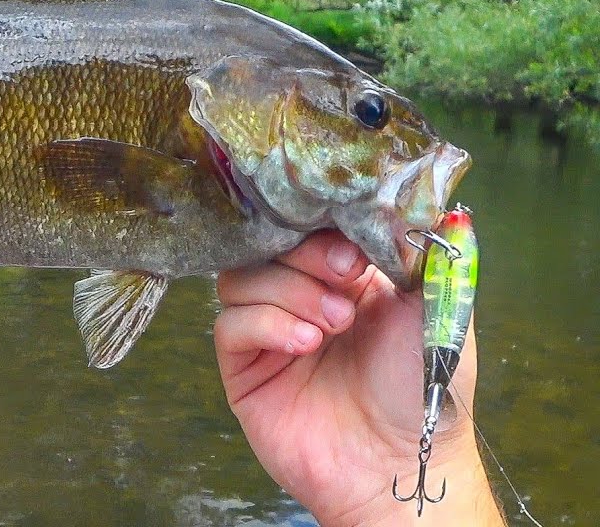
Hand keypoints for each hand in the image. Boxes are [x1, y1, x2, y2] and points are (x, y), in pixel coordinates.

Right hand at [215, 231, 504, 525]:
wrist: (400, 462)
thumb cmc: (422, 389)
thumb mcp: (433, 307)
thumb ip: (419, 252)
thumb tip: (416, 201)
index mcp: (345, 277)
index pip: (309, 225)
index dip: (323, 227)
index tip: (354, 250)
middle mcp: (301, 296)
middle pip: (269, 244)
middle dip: (309, 257)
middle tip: (348, 282)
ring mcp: (269, 331)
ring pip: (242, 277)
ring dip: (289, 291)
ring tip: (333, 325)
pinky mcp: (244, 366)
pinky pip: (230, 324)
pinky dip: (267, 323)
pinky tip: (306, 343)